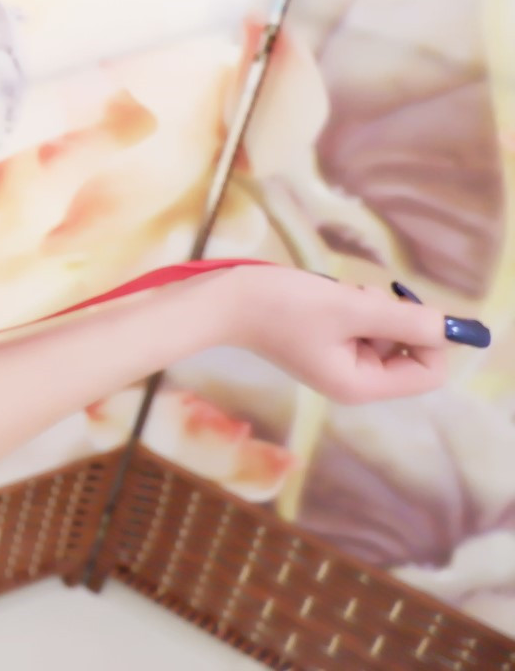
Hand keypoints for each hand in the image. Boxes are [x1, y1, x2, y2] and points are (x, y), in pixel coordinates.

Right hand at [224, 267, 456, 404]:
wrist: (224, 300)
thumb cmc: (282, 307)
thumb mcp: (350, 308)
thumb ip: (407, 320)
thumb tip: (455, 328)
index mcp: (361, 385)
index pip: (429, 371)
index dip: (431, 338)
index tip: (410, 304)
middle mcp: (355, 381)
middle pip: (409, 351)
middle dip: (394, 318)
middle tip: (360, 298)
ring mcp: (340, 362)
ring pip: (387, 334)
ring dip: (373, 308)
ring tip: (338, 295)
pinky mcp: (327, 344)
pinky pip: (364, 327)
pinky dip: (356, 307)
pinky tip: (329, 296)